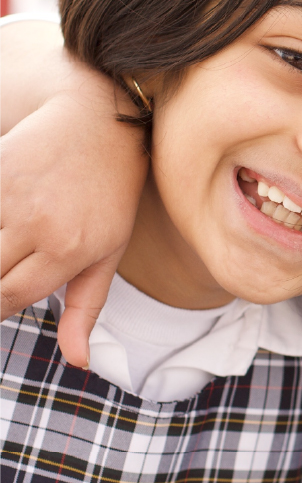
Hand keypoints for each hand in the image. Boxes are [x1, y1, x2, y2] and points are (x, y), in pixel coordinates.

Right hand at [1, 55, 146, 366]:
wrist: (98, 120)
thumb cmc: (110, 192)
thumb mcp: (110, 249)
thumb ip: (86, 306)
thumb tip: (77, 362)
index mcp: (70, 251)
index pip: (8, 300)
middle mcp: (39, 227)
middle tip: (7, 265)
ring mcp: (12, 198)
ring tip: (10, 245)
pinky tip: (4, 223)